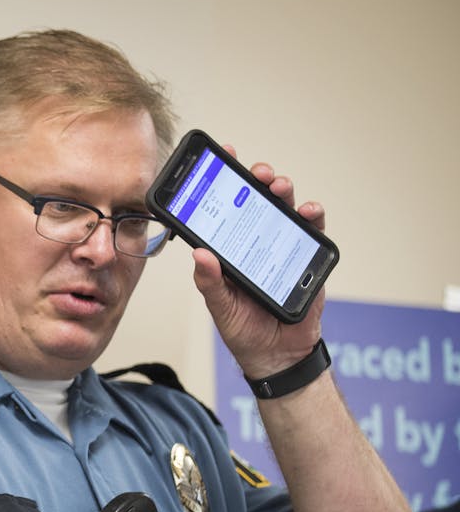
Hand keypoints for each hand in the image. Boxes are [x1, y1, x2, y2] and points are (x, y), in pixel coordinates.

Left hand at [192, 151, 326, 378]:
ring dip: (284, 193)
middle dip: (258, 180)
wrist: (276, 355)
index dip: (226, 181)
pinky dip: (312, 218)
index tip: (222, 156)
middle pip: (259, 202)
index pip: (228, 208)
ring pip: (285, 210)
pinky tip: (308, 211)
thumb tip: (199, 253)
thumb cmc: (244, 329)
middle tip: (255, 173)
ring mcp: (283, 246)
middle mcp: (257, 241)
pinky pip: (313, 232)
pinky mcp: (307, 258)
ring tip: (279, 186)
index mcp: (231, 248)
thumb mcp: (220, 306)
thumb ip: (210, 282)